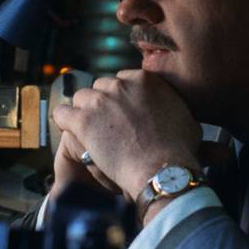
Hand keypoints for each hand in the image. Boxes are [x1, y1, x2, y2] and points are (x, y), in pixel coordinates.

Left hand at [52, 70, 202, 201]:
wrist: (162, 169)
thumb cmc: (179, 149)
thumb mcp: (187, 118)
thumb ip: (174, 106)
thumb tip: (175, 110)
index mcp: (144, 79)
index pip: (122, 79)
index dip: (121, 97)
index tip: (122, 112)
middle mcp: (120, 84)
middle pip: (100, 86)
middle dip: (102, 103)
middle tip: (107, 124)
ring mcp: (99, 101)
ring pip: (81, 98)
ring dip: (83, 112)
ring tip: (89, 130)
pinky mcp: (82, 120)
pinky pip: (61, 113)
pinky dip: (63, 121)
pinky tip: (69, 130)